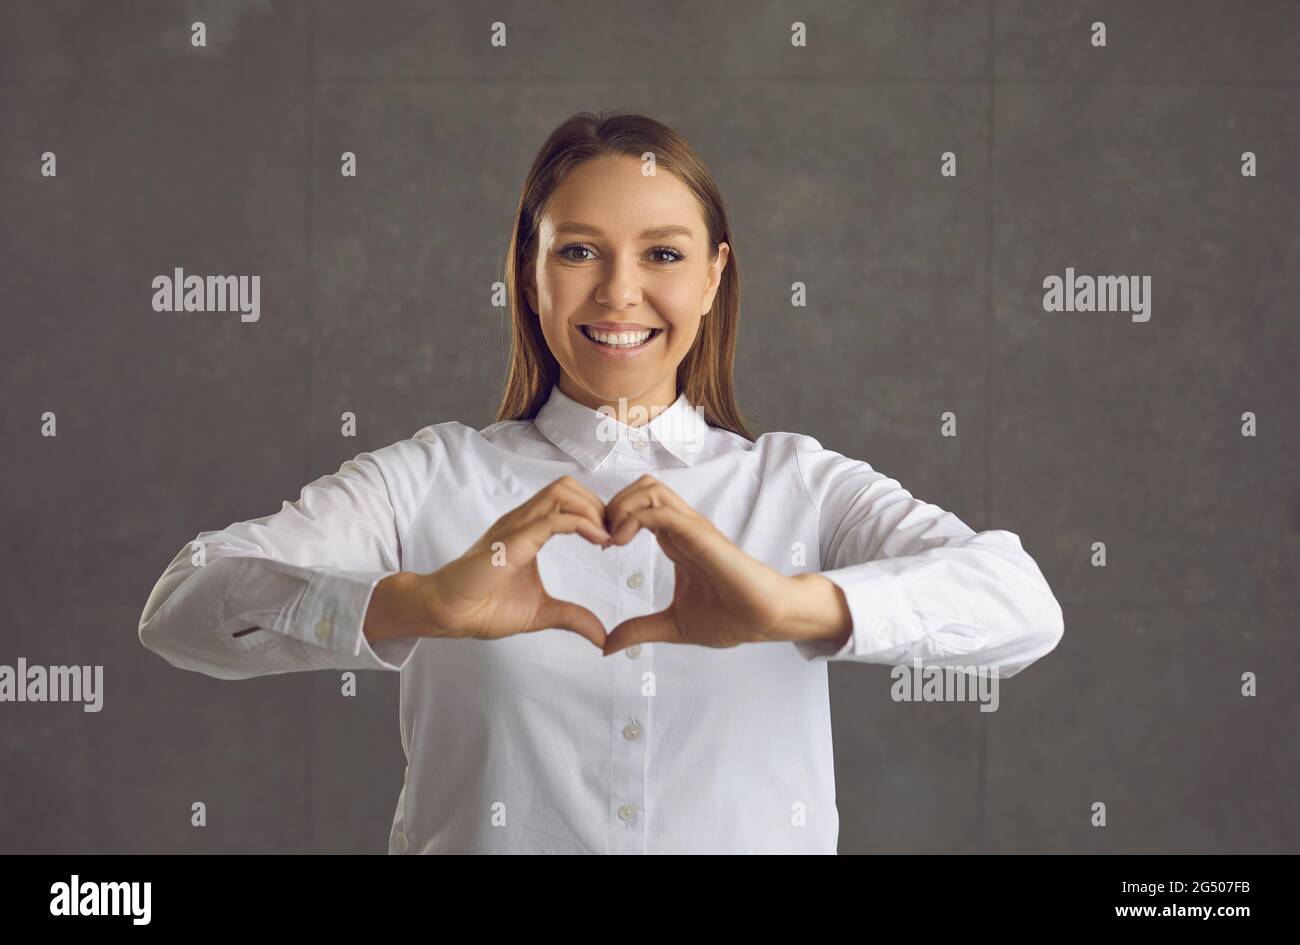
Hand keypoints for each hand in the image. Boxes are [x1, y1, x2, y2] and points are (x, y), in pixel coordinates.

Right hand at [411, 475, 611, 648]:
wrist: (447, 613)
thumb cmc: (482, 607)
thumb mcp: (541, 613)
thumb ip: (573, 618)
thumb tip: (602, 636)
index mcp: (527, 529)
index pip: (567, 498)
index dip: (595, 513)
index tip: (611, 541)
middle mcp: (522, 520)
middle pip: (568, 485)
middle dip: (598, 505)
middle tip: (614, 535)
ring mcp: (516, 526)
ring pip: (562, 492)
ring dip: (592, 510)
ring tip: (606, 538)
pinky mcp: (513, 541)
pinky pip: (553, 519)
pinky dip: (582, 524)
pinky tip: (598, 542)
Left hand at [600, 474, 813, 654]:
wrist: (764, 620)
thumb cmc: (731, 618)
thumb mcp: (672, 626)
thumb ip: (640, 630)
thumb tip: (607, 647)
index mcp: (676, 541)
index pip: (640, 505)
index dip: (613, 518)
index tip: (599, 547)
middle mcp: (683, 528)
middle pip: (642, 486)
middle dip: (612, 504)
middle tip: (599, 537)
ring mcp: (692, 528)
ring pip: (649, 489)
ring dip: (620, 507)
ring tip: (609, 538)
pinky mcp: (700, 535)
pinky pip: (660, 511)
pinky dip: (632, 519)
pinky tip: (619, 543)